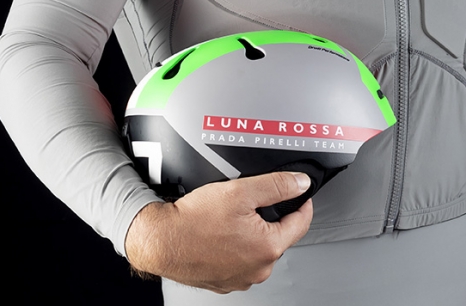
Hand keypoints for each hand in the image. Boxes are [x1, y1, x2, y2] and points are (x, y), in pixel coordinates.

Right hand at [124, 171, 313, 292]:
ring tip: (232, 216)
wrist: (162, 240)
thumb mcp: (241, 190)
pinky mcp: (225, 281)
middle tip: (254, 200)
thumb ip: (276, 186)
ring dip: (253, 231)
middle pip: (279, 236)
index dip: (302, 202)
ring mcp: (241, 278)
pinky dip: (236, 244)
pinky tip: (221, 231)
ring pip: (258, 248)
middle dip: (272, 216)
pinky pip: (240, 259)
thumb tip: (301, 184)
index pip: (301, 223)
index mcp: (268, 247)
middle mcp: (258, 269)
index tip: (302, 193)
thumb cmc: (196, 220)